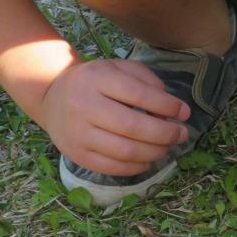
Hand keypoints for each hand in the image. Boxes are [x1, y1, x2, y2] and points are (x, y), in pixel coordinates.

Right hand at [40, 59, 189, 176]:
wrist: (52, 97)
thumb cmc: (95, 83)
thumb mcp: (117, 68)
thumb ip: (145, 79)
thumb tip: (171, 107)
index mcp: (96, 78)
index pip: (139, 94)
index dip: (167, 106)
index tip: (184, 112)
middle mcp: (83, 105)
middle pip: (134, 127)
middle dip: (166, 134)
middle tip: (182, 134)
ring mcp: (78, 133)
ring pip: (127, 151)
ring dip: (156, 152)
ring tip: (167, 147)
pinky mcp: (78, 155)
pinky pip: (115, 167)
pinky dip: (139, 166)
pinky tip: (149, 158)